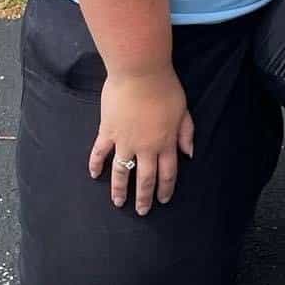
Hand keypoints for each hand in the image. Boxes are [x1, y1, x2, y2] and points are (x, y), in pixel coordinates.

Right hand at [88, 66, 194, 213]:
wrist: (140, 73)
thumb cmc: (165, 88)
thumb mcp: (183, 110)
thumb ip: (186, 133)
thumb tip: (189, 153)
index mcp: (166, 142)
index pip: (167, 172)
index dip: (165, 188)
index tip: (163, 200)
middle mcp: (145, 147)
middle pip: (146, 178)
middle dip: (144, 197)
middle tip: (142, 211)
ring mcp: (125, 141)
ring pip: (122, 172)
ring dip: (120, 189)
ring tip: (118, 202)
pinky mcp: (108, 131)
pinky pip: (100, 152)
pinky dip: (95, 164)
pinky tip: (94, 175)